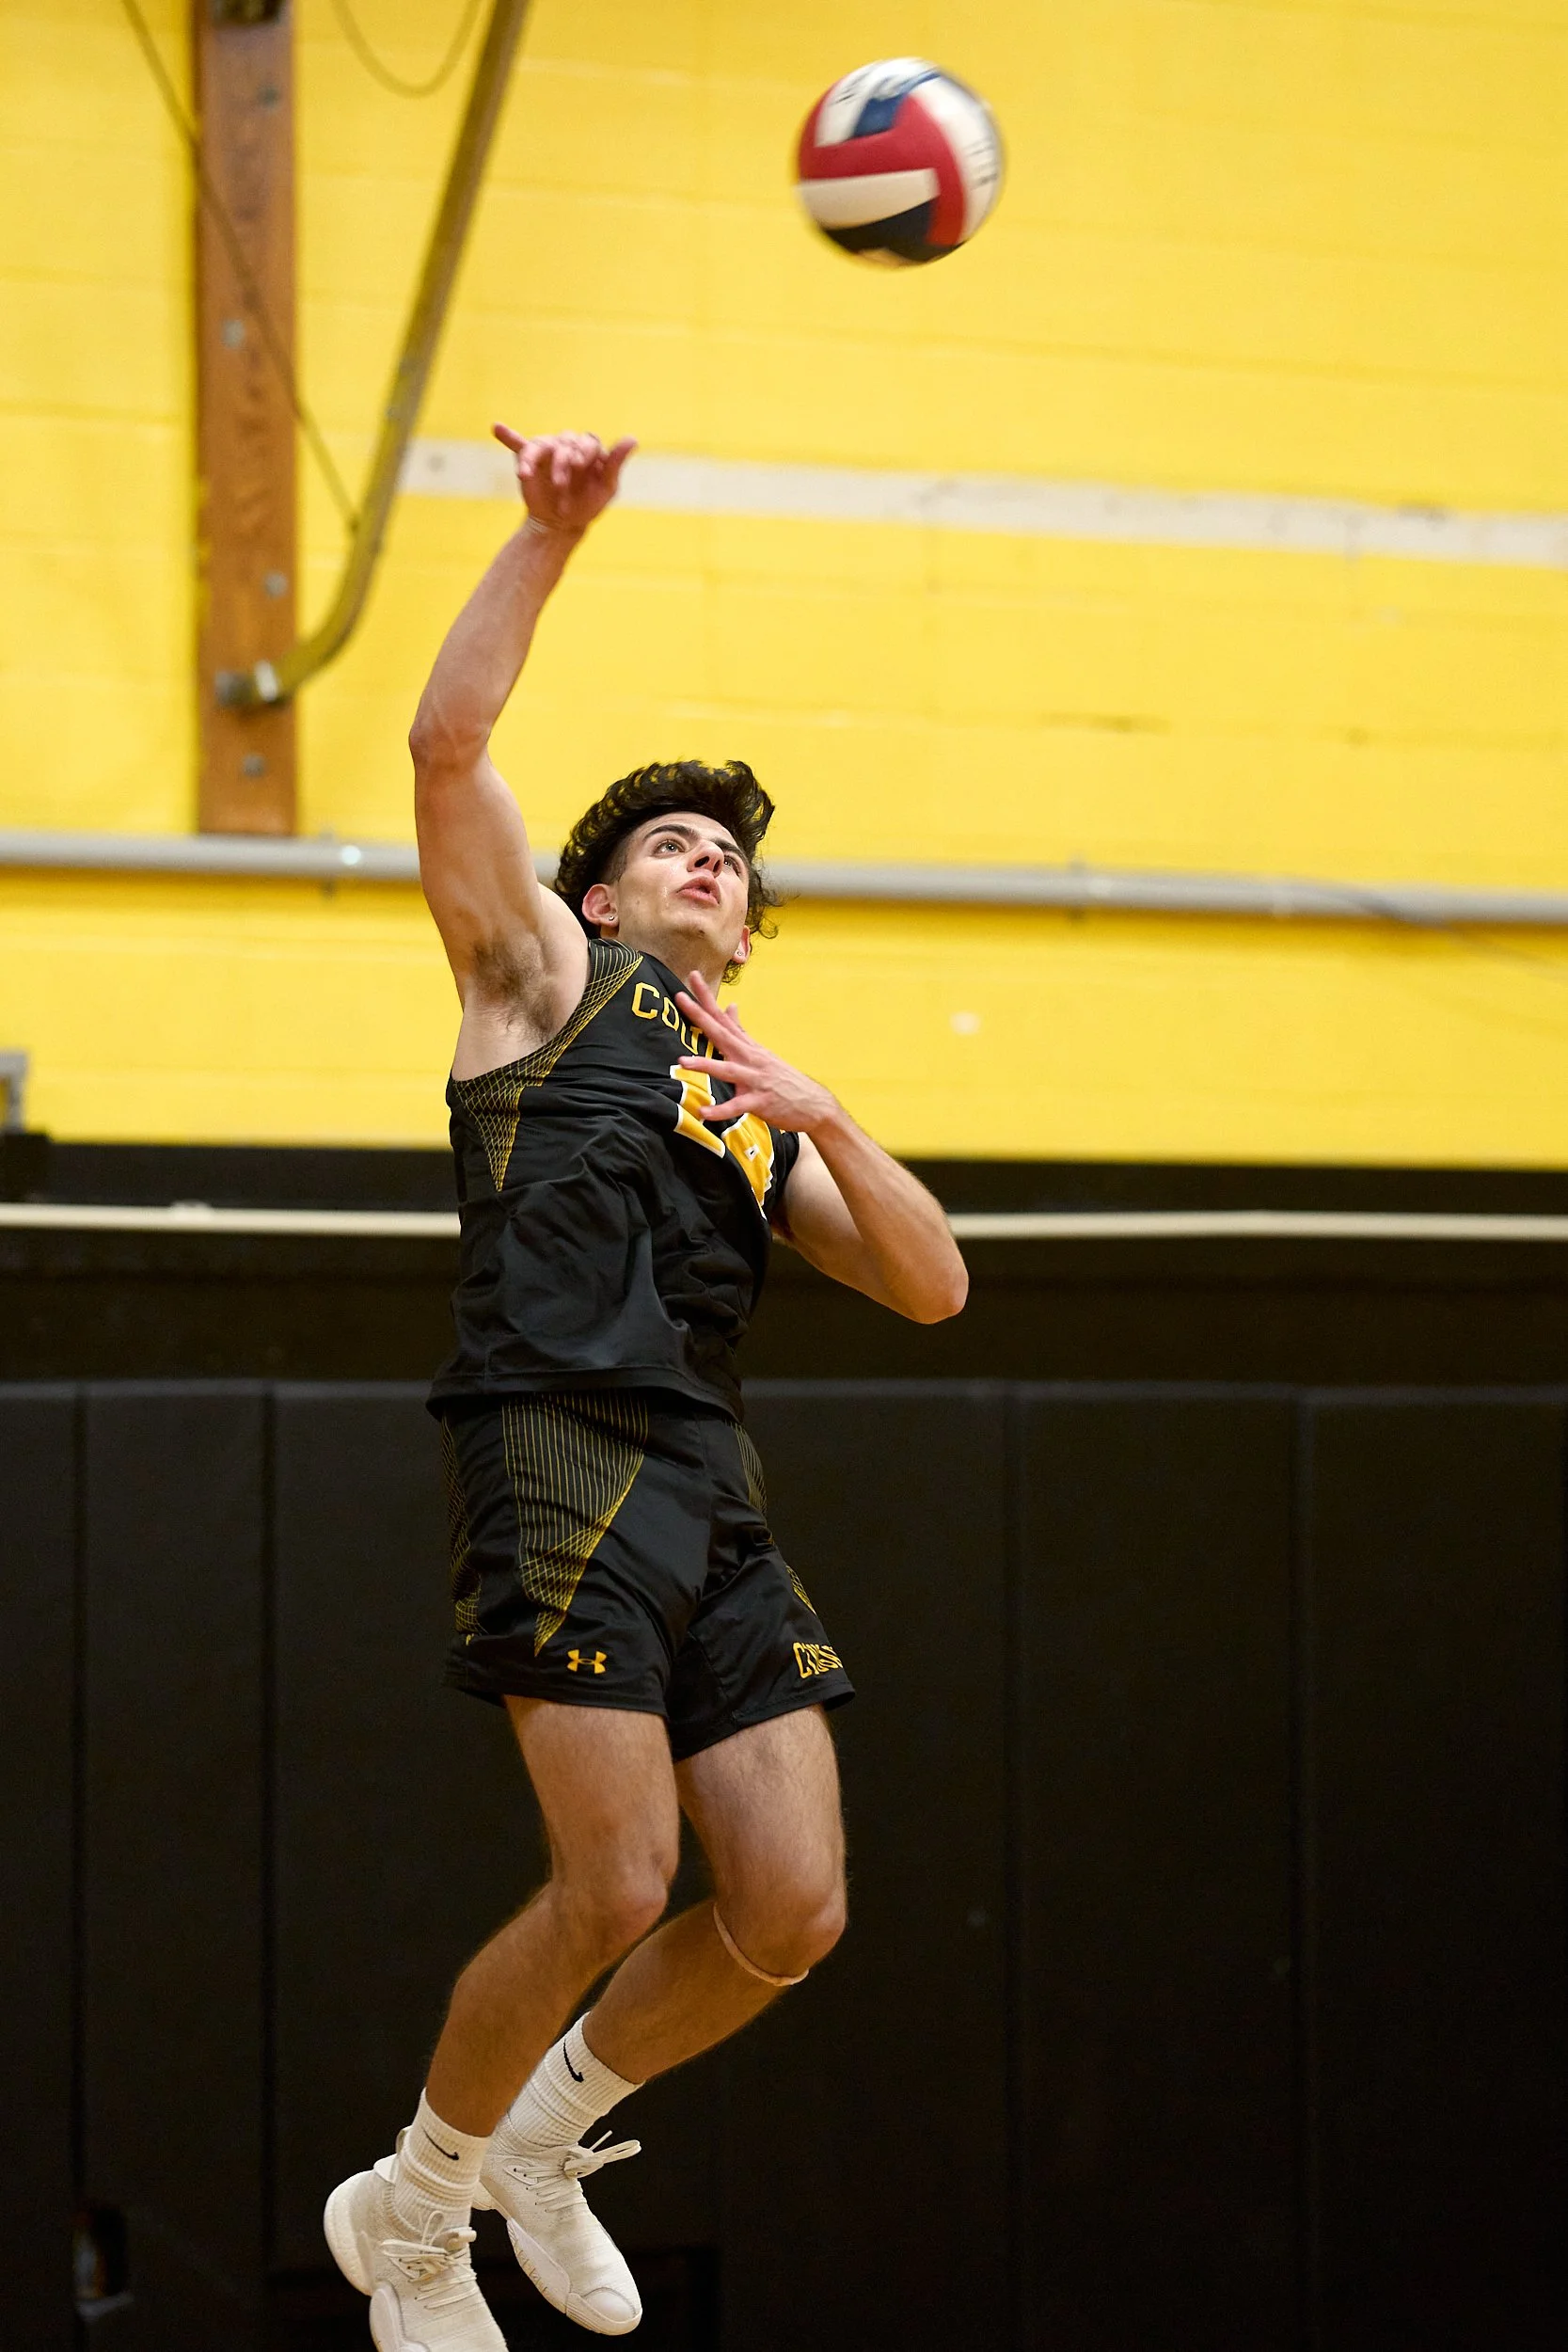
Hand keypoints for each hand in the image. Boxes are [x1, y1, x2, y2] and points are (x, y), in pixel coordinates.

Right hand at [492, 425, 636, 537]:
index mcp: (588, 450)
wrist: (561, 524)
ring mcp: (547, 451)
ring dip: (533, 459)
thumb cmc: (587, 505)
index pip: (588, 442)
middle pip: (565, 443)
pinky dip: (508, 436)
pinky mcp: (529, 459)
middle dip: (562, 464)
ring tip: (524, 474)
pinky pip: (519, 445)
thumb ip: (615, 464)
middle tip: (560, 485)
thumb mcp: (606, 488)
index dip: (584, 453)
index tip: (581, 468)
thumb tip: (632, 438)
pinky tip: (496, 427)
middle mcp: (567, 445)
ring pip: (541, 446)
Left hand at [675, 972, 840, 1134]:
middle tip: (680, 998)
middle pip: (722, 1033)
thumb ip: (741, 1031)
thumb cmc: (783, 1078)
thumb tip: (731, 1007)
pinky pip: (737, 1106)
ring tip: (682, 1062)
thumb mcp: (761, 1052)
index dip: (707, 998)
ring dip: (705, 1064)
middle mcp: (750, 1058)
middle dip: (700, 1016)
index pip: (723, 1017)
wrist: (813, 1104)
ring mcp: (755, 1079)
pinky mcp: (760, 1102)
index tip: (692, 977)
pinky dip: (721, 1110)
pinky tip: (704, 1112)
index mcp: (747, 1046)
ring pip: (727, 1069)